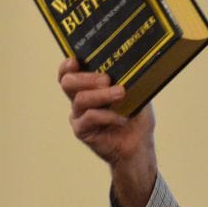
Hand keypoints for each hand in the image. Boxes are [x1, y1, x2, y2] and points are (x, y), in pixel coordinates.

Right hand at [58, 57, 156, 206]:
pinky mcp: (82, 131)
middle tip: (106, 80)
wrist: (139, 146)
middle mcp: (79, 100)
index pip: (69, 73)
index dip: (67, 66)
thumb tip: (130, 62)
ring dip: (101, 95)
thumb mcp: (136, 94)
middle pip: (68, 82)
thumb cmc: (136, 118)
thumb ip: (129, 80)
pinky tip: (122, 118)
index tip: (76, 60)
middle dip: (87, 78)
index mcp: (88, 88)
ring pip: (80, 99)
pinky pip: (90, 117)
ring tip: (120, 94)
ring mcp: (79, 116)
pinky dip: (108, 115)